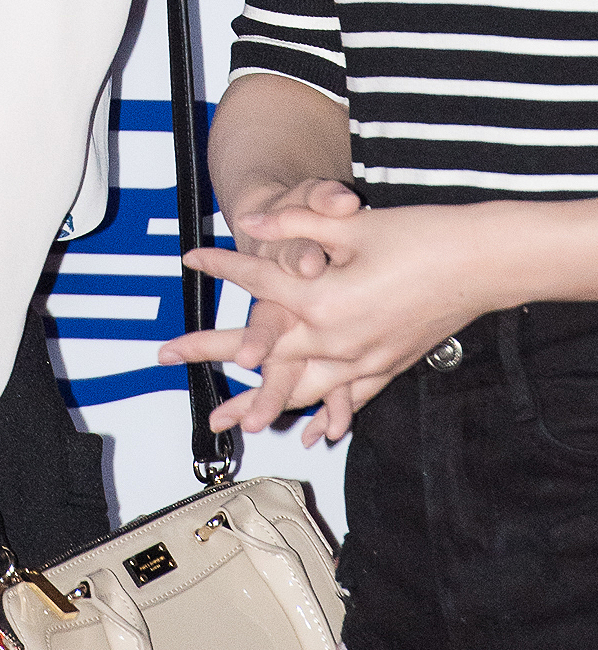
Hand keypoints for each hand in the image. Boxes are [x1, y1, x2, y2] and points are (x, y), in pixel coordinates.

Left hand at [160, 198, 491, 442]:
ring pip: (299, 389)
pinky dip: (325, 413)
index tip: (191, 258)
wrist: (483, 263)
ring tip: (223, 418)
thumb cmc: (420, 236)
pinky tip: (311, 430)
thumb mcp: (350, 222)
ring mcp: (363, 359)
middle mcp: (336, 338)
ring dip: (258, 402)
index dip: (221, 266)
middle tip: (165, 354)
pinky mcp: (387, 366)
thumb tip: (249, 218)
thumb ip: (295, 222)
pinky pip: (347, 399)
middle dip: (210, 351)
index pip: (258, 282)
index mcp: (322, 299)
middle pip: (261, 350)